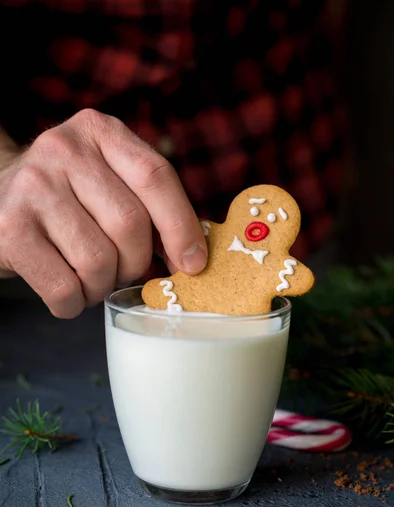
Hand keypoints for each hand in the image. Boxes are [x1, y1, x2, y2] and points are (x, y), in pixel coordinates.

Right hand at [0, 109, 206, 316]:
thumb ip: (148, 205)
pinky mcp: (10, 229)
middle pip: (130, 224)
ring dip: (102, 286)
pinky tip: (69, 293)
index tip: (193, 264)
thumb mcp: (108, 180)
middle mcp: (64, 150)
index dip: (181, 226)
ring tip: (91, 280)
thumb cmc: (68, 198)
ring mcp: (33, 187)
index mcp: (100, 132)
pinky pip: (63, 287)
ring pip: (98, 261)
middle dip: (135, 263)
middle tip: (123, 271)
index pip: (155, 176)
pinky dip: (74, 304)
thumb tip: (192, 258)